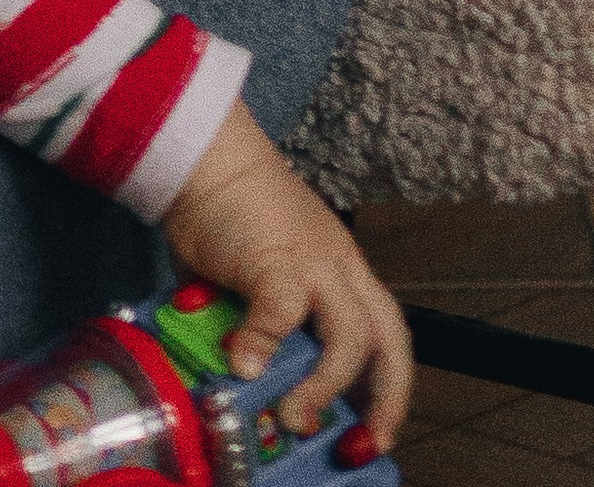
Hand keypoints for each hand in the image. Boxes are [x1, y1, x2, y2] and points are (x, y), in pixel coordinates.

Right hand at [161, 103, 411, 445]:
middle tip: (363, 442)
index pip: (385, 331)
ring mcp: (314, 262)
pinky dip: (265, 346)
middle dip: (386, 399)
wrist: (205, 152)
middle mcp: (339, 265)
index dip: (387, 385)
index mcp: (340, 266)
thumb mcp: (257, 267)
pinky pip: (283, 314)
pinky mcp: (275, 260)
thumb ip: (257, 318)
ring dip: (324, 387)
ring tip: (293, 415)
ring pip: (350, 338)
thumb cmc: (224, 206)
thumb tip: (242, 372)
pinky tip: (243, 367)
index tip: (374, 429)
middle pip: (389, 338)